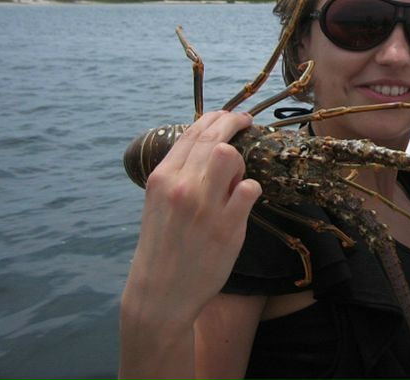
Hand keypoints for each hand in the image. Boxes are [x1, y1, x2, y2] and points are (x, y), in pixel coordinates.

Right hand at [122, 111, 261, 328]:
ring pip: (231, 156)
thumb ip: (180, 174)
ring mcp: (205, 206)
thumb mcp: (159, 201)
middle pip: (215, 137)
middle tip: (246, 121)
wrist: (160, 293)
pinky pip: (250, 188)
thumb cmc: (163, 245)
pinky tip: (243, 200)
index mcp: (162, 178)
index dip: (216, 118)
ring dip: (239, 160)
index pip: (192, 133)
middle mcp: (181, 187)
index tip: (231, 115)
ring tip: (235, 177)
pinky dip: (250, 190)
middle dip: (234, 123)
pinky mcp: (227, 227)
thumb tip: (209, 145)